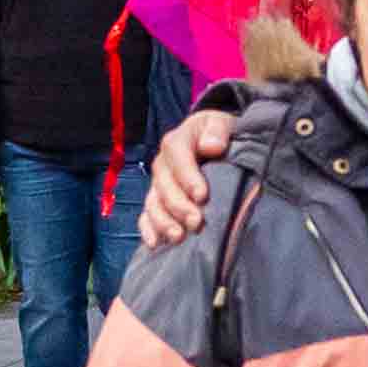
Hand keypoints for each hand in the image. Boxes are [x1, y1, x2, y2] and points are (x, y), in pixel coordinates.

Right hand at [135, 106, 236, 253]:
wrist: (211, 141)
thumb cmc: (216, 134)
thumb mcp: (221, 123)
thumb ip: (218, 131)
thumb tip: (213, 146)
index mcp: (177, 141)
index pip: (177, 155)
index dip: (187, 176)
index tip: (202, 196)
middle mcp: (163, 164)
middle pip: (164, 185)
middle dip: (179, 206)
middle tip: (197, 223)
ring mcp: (158, 184)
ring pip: (153, 203)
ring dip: (164, 221)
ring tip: (178, 237)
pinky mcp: (157, 200)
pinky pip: (147, 215)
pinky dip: (148, 229)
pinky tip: (154, 244)